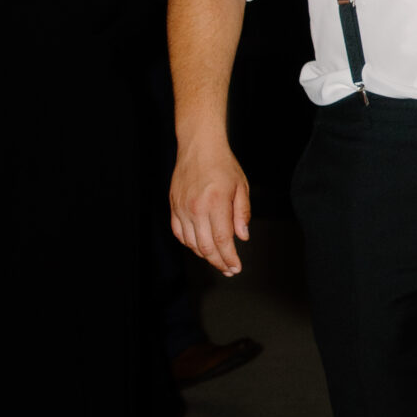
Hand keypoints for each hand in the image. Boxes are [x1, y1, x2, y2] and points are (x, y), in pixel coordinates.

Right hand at [170, 135, 250, 275]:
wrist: (199, 147)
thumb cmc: (223, 164)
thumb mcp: (241, 187)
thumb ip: (242, 214)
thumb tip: (242, 237)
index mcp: (215, 203)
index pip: (222, 241)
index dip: (229, 258)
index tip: (236, 267)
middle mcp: (196, 208)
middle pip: (206, 247)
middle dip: (219, 262)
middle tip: (228, 269)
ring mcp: (182, 208)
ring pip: (192, 243)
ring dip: (205, 256)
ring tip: (217, 260)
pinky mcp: (174, 206)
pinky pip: (179, 233)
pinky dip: (190, 244)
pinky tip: (200, 247)